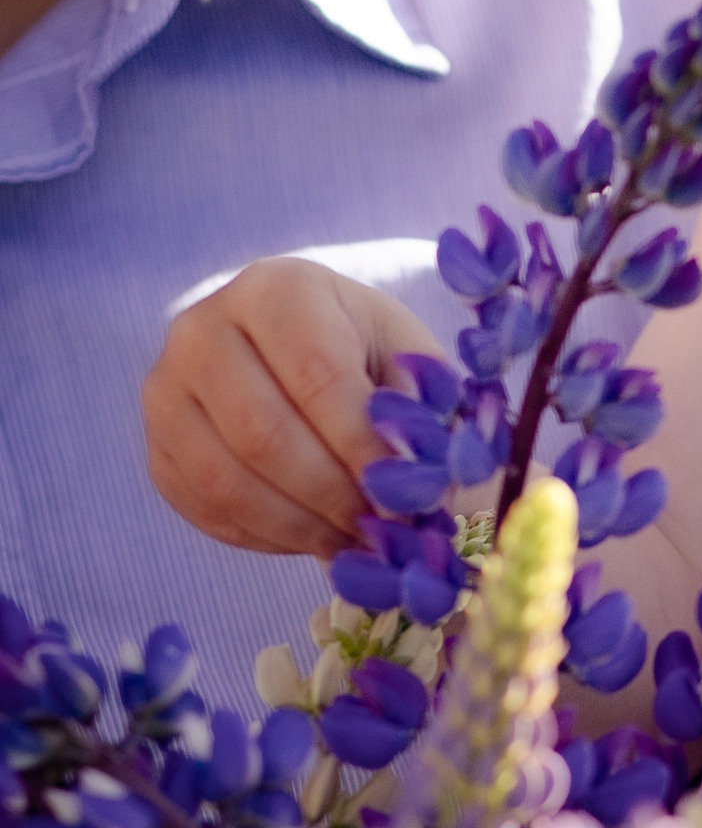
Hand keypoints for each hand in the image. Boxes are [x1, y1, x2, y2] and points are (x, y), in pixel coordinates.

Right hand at [144, 258, 440, 558]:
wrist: (301, 352)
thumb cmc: (364, 351)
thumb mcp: (406, 357)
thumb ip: (418, 411)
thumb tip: (419, 485)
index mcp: (276, 289)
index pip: (316, 374)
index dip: (361, 444)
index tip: (405, 495)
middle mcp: (202, 330)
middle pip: (262, 432)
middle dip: (331, 494)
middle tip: (382, 528)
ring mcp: (166, 392)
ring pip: (225, 480)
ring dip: (299, 526)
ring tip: (354, 539)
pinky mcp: (157, 449)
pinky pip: (205, 509)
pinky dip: (267, 536)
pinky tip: (314, 535)